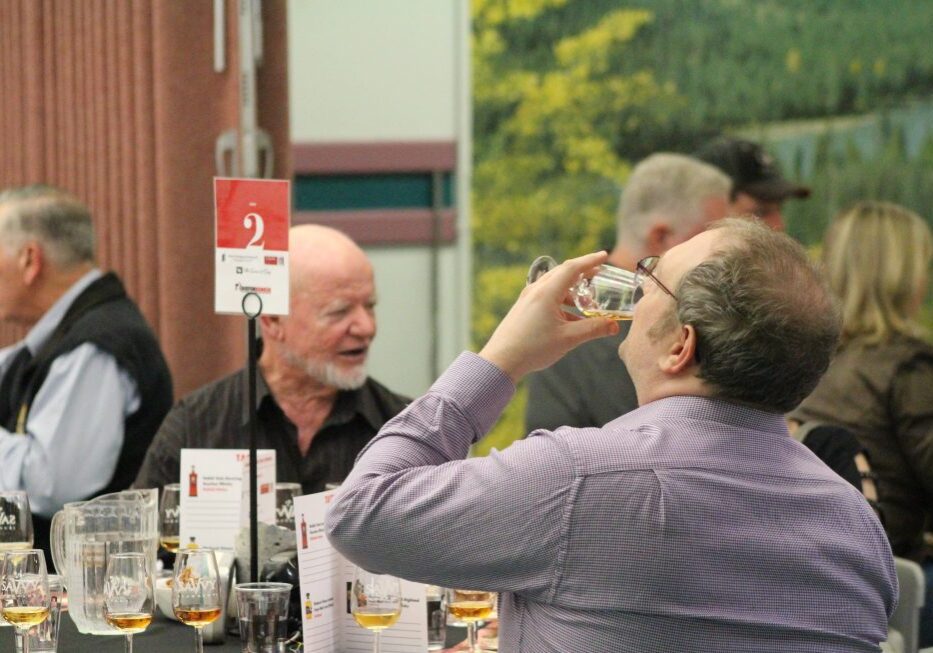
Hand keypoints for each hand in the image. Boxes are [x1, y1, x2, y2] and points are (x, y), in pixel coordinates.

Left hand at [479, 252, 618, 382]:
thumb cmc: (533, 348)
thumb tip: (614, 326)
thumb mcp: (568, 339)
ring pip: (554, 286)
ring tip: (588, 303)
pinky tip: (571, 318)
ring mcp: (528, 298)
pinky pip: (546, 297)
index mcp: (547, 292)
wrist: (501, 361)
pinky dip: (562, 301)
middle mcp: (536, 290)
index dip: (590, 260)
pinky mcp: (524, 308)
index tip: (605, 256)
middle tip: (598, 274)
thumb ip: (593, 329)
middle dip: (582, 272)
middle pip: (563, 273)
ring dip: (572, 291)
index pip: (572, 268)